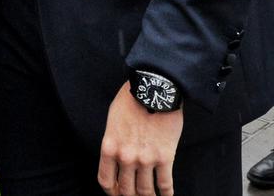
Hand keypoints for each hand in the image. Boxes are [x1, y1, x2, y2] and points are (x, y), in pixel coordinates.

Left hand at [97, 81, 182, 195]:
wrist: (154, 87)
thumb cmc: (132, 99)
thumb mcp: (113, 118)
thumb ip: (114, 141)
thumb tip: (117, 159)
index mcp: (110, 146)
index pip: (106, 181)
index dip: (112, 193)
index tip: (118, 194)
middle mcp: (126, 157)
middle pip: (126, 191)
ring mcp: (145, 159)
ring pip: (146, 192)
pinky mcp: (164, 157)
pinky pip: (165, 185)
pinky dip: (166, 194)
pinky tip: (167, 195)